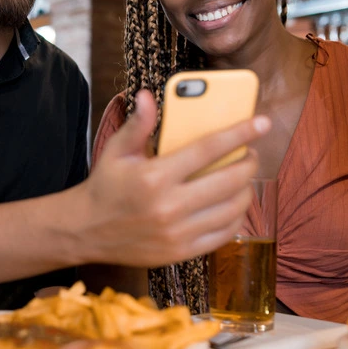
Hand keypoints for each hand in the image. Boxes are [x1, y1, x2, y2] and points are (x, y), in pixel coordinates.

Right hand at [75, 90, 270, 266]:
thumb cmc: (105, 186)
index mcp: (154, 177)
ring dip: (246, 189)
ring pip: (233, 208)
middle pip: (229, 180)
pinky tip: (232, 204)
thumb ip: (138, 124)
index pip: (208, 149)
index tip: (261, 122)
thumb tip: (148, 96)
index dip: (240, 133)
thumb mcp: (116, 151)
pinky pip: (224, 233)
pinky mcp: (181, 252)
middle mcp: (168, 207)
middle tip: (250, 154)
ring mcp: (177, 233)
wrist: (86, 231)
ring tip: (242, 178)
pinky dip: (236, 217)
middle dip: (249, 162)